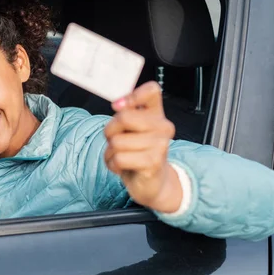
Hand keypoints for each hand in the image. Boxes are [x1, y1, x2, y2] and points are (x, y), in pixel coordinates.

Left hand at [103, 81, 182, 212]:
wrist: (151, 183)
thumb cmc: (136, 154)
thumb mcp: (130, 131)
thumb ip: (125, 114)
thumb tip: (119, 103)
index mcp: (156, 114)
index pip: (151, 90)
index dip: (132, 95)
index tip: (119, 106)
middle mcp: (163, 126)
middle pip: (123, 117)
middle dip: (110, 131)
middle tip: (116, 141)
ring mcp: (160, 144)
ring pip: (117, 141)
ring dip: (110, 152)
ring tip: (121, 157)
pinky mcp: (153, 162)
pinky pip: (119, 158)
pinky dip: (113, 165)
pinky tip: (122, 167)